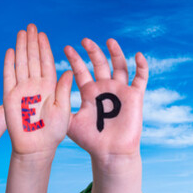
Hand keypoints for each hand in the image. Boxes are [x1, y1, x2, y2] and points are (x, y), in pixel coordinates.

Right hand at [2, 24, 73, 154]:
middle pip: (33, 59)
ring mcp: (22, 90)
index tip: (42, 34)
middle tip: (31, 26)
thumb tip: (71, 71)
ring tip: (21, 33)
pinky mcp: (9, 97)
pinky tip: (10, 50)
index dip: (44, 47)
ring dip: (21, 48)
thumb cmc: (52, 132)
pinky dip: (9, 64)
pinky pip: (8, 77)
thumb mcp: (64, 110)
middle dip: (32, 42)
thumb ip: (64, 91)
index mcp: (49, 87)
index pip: (46, 62)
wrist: (36, 148)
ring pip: (21, 64)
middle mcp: (35, 85)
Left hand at [64, 37, 148, 192]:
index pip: (81, 70)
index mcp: (89, 92)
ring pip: (120, 66)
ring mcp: (120, 90)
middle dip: (92, 51)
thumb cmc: (90, 140)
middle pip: (100, 63)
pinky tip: (138, 55)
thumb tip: (50, 89)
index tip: (66, 48)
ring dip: (116, 53)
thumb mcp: (70, 122)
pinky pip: (141, 78)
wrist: (110, 152)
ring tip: (109, 41)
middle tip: (84, 40)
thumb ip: (62, 105)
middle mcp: (104, 88)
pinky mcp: (134, 96)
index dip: (74, 59)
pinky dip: (141, 67)